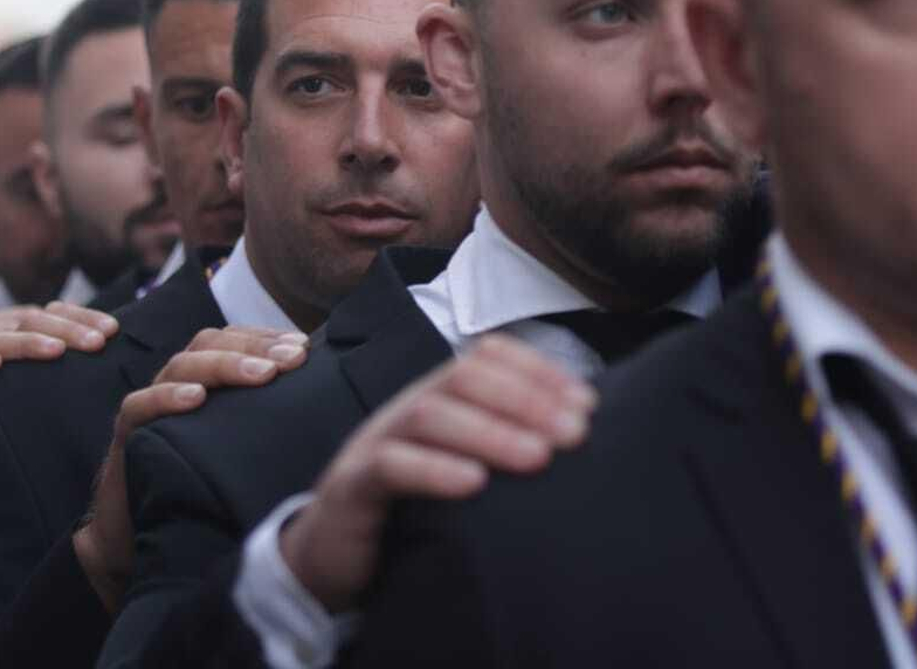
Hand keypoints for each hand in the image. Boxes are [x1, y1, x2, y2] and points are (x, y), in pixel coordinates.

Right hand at [0, 303, 119, 444]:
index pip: (48, 311)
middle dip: (65, 331)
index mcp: (7, 323)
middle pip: (27, 321)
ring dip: (26, 344)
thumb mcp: (32, 377)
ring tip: (56, 352)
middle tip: (96, 344)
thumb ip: (60, 357)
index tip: (113, 330)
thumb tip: (111, 346)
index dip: (81, 317)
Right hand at [72, 325, 308, 611]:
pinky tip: (196, 397)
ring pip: (181, 366)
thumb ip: (266, 421)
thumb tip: (323, 406)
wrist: (138, 533)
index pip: (233, 339)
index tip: (304, 346)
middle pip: (210, 344)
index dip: (267, 336)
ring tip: (261, 374)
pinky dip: (167, 397)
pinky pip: (139, 405)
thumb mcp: (238, 448)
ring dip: (224, 365)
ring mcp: (150, 406)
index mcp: (205, 379)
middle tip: (293, 358)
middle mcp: (177, 384)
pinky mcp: (127, 435)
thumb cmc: (198, 485)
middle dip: (255, 346)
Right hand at [278, 334, 595, 612]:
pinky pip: (390, 466)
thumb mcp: (458, 471)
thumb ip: (501, 450)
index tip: (588, 403)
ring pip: (428, 415)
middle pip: (463, 378)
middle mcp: (407, 410)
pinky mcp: (352, 486)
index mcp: (437, 399)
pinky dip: (434, 470)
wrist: (328, 556)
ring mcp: (375, 442)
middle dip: (526, 398)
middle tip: (575, 433)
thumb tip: (577, 437)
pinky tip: (474, 484)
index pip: (487, 359)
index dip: (539, 371)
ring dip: (490, 431)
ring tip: (538, 457)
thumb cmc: (408, 512)